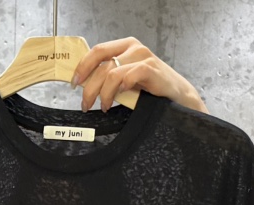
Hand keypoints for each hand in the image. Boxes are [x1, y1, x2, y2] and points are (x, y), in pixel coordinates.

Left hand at [72, 38, 207, 113]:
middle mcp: (133, 48)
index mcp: (125, 47)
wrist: (179, 97)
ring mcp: (143, 57)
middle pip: (101, 64)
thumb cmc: (152, 90)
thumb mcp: (127, 80)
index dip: (82, 67)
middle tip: (86, 104)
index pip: (97, 51)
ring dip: (103, 93)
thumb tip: (86, 85)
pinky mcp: (152, 70)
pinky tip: (119, 97)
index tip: (74, 83)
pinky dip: (121, 88)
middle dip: (89, 87)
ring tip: (103, 107)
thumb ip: (110, 77)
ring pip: (112, 72)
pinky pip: (129, 76)